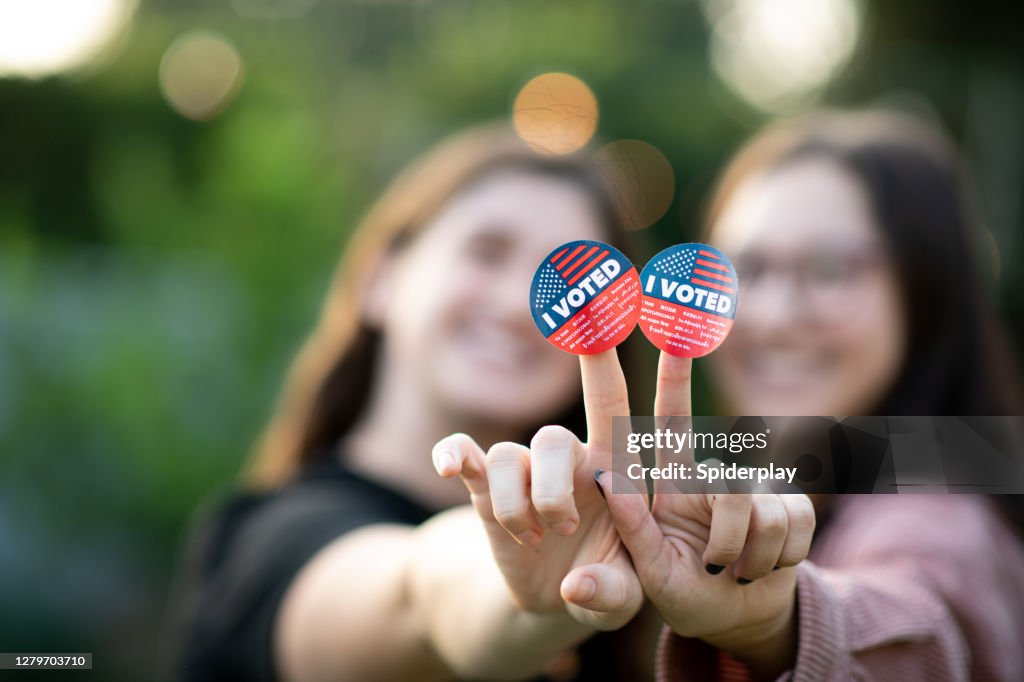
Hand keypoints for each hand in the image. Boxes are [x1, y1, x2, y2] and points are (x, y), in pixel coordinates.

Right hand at [432, 349, 642, 630]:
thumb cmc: (607, 585)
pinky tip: (449, 466)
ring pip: (507, 458)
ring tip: (529, 540)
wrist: (557, 598)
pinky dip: (454, 455)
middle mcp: (567, 460)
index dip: (602, 361)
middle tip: (563, 529)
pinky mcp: (486, 491)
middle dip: (551, 490)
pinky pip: (465, 457)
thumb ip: (610, 594)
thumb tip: (575, 587)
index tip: (594, 316)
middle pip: (552, 439)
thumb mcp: (622, 599)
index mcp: (612, 469)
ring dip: (514, 505)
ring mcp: (524, 473)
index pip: (609, 404)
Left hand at [598, 352, 814, 675]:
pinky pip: (796, 522)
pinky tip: (765, 568)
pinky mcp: (791, 503)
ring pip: (763, 511)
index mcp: (672, 483)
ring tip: (734, 571)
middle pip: (728, 483)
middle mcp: (713, 476)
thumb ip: (625, 546)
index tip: (677, 332)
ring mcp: (754, 488)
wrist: (738, 616)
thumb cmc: (684, 594)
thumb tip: (595, 510)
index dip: (675, 376)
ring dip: (751, 557)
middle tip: (718, 569)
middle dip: (728, 537)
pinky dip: (781, 559)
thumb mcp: (648, 574)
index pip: (672, 421)